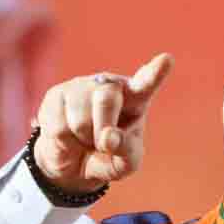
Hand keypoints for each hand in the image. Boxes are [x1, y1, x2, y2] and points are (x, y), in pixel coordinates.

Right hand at [32, 53, 173, 191]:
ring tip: (85, 137)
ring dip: (84, 138)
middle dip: (104, 128)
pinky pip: (59, 125)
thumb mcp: (126, 163)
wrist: (72, 163)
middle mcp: (108, 84)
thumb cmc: (108, 156)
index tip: (166, 60)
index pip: (146, 82)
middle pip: (107, 99)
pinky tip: (67, 134)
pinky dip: (64, 140)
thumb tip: (109, 139)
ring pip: (81, 118)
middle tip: (104, 144)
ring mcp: (81, 86)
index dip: (155, 72)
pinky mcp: (56, 95)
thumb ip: (126, 152)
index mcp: (135, 97)